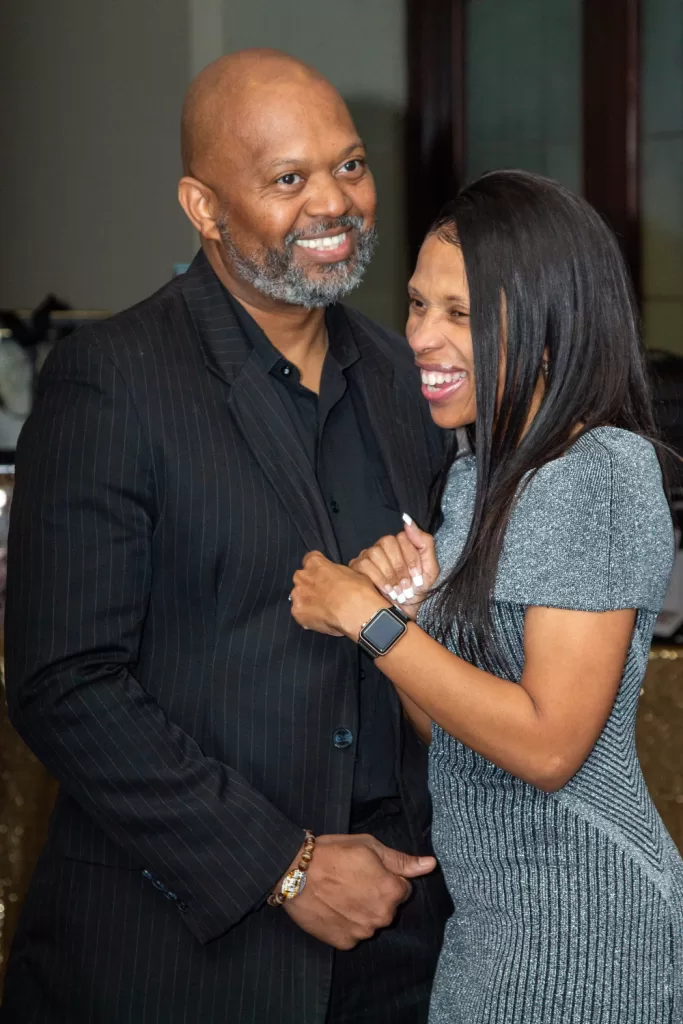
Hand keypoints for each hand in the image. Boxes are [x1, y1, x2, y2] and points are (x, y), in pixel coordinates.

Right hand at [282, 834, 435, 949]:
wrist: (296, 872)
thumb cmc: (334, 853)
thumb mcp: (370, 846)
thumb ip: (402, 860)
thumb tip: (431, 865)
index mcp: (392, 891)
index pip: (403, 889)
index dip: (386, 878)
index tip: (368, 871)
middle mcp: (382, 916)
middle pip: (387, 908)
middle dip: (376, 896)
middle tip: (352, 880)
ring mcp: (362, 932)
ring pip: (370, 922)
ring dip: (361, 911)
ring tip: (340, 894)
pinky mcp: (343, 943)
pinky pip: (353, 934)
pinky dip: (346, 924)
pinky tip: (333, 908)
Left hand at [290, 551, 388, 637]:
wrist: (356, 613)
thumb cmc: (358, 591)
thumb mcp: (352, 572)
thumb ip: (336, 572)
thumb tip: (336, 576)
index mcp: (315, 563)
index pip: (310, 559)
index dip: (318, 567)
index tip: (323, 574)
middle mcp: (302, 576)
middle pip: (302, 578)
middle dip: (310, 584)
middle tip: (325, 593)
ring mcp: (298, 595)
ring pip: (299, 595)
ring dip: (307, 600)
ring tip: (323, 608)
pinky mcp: (297, 612)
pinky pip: (299, 612)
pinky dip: (307, 615)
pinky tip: (321, 618)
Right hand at [349, 514, 439, 620]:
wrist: (403, 615)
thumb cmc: (416, 592)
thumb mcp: (430, 570)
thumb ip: (424, 543)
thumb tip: (408, 520)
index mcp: (401, 544)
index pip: (403, 537)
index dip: (412, 560)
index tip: (418, 580)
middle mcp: (383, 546)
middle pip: (388, 542)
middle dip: (400, 569)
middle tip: (407, 588)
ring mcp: (368, 555)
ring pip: (375, 553)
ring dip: (390, 576)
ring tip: (398, 593)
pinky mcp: (357, 567)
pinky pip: (365, 566)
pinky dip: (379, 580)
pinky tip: (387, 592)